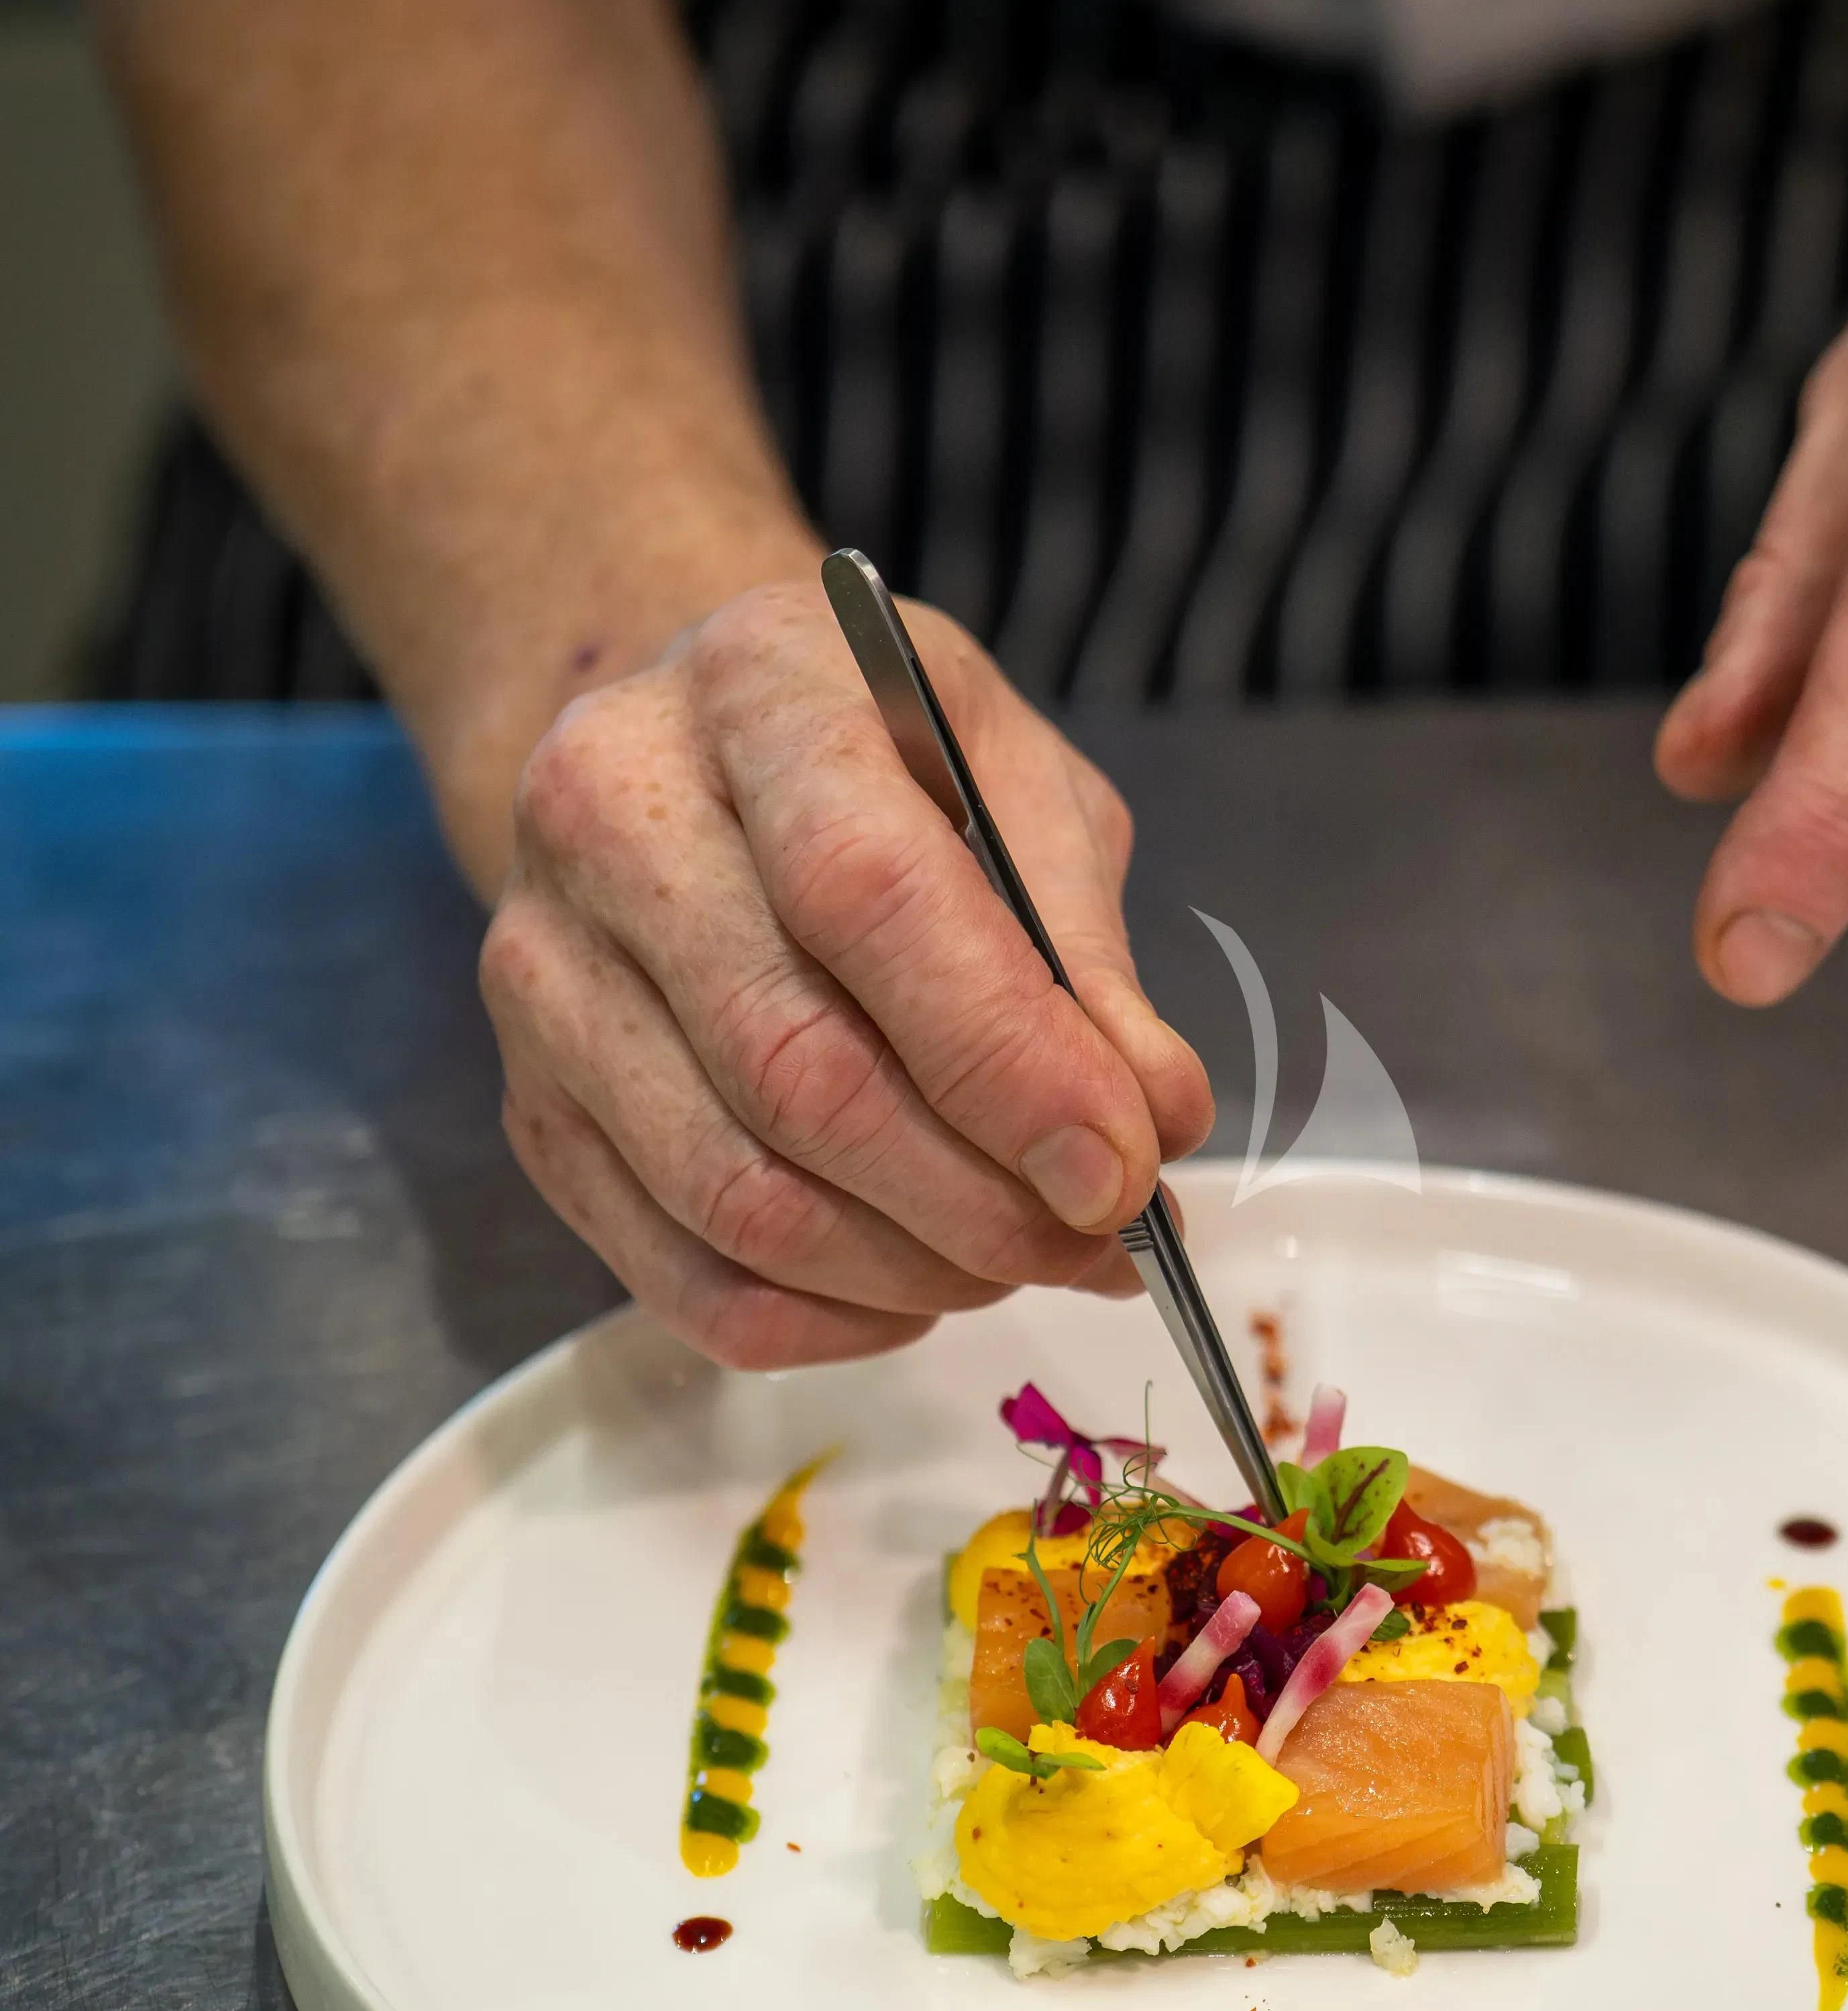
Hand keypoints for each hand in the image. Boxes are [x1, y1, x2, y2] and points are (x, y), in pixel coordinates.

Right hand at [478, 577, 1211, 1367]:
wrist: (694, 749)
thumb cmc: (887, 760)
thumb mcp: (1018, 782)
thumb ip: (1084, 944)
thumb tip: (1153, 1118)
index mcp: (753, 690)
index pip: (867, 898)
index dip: (1005, 1059)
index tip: (1120, 1169)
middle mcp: (605, 818)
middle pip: (796, 1069)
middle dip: (977, 1197)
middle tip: (1099, 1239)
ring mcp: (543, 973)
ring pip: (735, 1195)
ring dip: (912, 1268)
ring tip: (1024, 1259)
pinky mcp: (531, 1105)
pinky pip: (677, 1272)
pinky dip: (823, 1319)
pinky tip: (917, 1290)